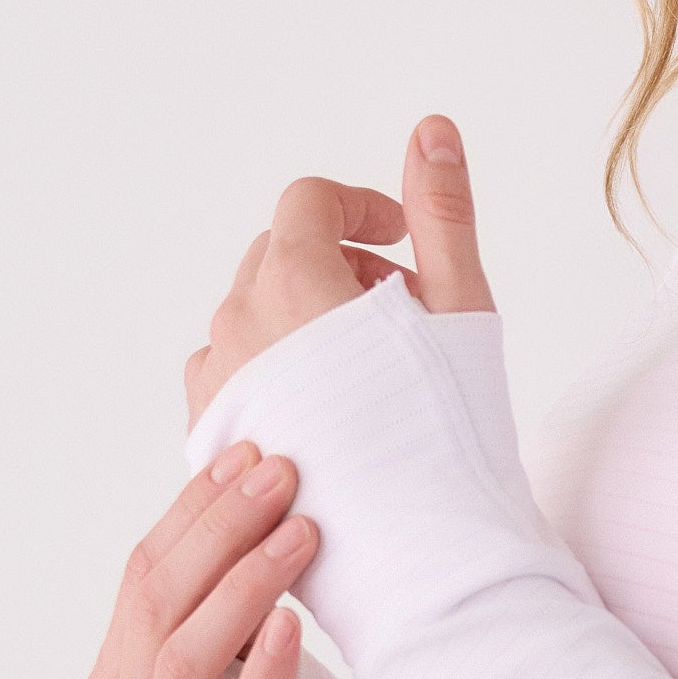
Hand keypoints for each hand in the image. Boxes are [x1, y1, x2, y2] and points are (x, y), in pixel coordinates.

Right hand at [81, 442, 318, 678]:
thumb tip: (246, 479)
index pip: (139, 582)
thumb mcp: (237, 664)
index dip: (191, 514)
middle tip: (280, 480)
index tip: (244, 457)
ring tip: (300, 534)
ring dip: (243, 586)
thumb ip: (221, 601)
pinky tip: (292, 622)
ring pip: (183, 666)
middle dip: (219, 533)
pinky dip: (263, 673)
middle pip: (155, 612)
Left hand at [183, 115, 495, 430]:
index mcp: (295, 280)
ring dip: (305, 320)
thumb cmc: (448, 430)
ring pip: (252, 320)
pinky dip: (277, 374)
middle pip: (276, 256)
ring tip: (369, 368)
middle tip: (403, 309)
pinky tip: (333, 415)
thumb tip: (431, 127)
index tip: (406, 241)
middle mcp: (239, 326)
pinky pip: (233, 380)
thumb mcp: (460, 305)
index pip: (309, 202)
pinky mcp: (217, 443)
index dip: (364, 207)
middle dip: (339, 264)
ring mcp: (219, 387)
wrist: (419, 551)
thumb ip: (442, 211)